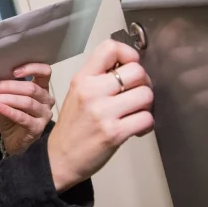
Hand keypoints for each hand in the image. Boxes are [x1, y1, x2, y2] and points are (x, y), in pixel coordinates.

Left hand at [0, 63, 54, 154]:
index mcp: (42, 88)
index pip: (45, 72)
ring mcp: (45, 115)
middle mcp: (47, 100)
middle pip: (31, 88)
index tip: (14, 71)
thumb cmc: (12, 115)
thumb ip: (6, 89)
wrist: (13, 139)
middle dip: (9, 86)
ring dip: (6, 98)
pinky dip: (8, 110)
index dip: (32, 68)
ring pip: (27, 102)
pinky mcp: (38, 128)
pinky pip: (23, 117)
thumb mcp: (8, 98)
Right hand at [47, 40, 153, 191]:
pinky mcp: (115, 133)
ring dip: (146, 105)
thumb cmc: (73, 125)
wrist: (60, 158)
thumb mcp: (77, 92)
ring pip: (146, 94)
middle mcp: (91, 91)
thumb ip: (100, 77)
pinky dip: (146, 124)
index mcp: (82, 78)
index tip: (129, 67)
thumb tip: (131, 67)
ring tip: (135, 113)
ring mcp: (103, 112)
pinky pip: (147, 118)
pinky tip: (136, 128)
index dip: (129, 54)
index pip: (110, 48)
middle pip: (137, 71)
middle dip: (143, 83)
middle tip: (136, 94)